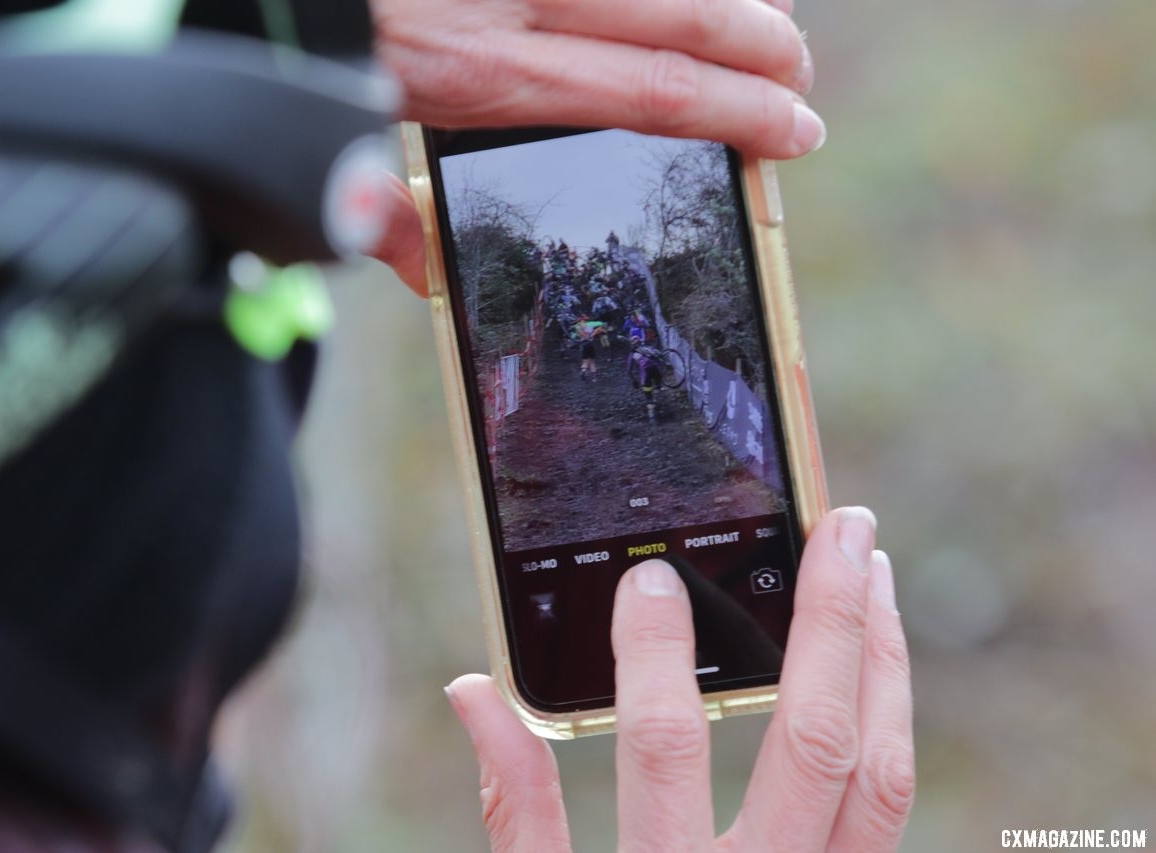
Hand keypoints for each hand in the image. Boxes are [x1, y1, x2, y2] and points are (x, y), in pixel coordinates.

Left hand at [366, 0, 823, 291]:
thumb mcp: (330, 130)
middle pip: (676, 17)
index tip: (793, 130)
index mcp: (483, 72)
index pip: (649, 91)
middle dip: (759, 47)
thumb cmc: (294, 43)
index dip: (738, 109)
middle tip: (801, 77)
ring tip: (776, 16)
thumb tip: (423, 279)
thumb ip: (380, 210)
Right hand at [444, 507, 914, 851]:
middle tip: (841, 528)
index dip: (651, 658)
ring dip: (886, 664)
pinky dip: (890, 722)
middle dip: (832, 623)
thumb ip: (512, 811)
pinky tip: (874, 667)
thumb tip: (474, 693)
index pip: (661, 752)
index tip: (651, 577)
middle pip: (815, 743)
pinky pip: (890, 807)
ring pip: (883, 776)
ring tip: (875, 575)